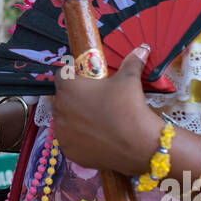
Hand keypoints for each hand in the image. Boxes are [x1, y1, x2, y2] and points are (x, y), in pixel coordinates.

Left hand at [52, 45, 160, 175]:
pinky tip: (95, 136)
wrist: (138, 145)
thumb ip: (131, 62)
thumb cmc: (129, 108)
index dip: (73, 74)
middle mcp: (59, 109)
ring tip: (96, 120)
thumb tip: (141, 49)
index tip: (85, 78)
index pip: (62, 74)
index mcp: (68, 88)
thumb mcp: (129, 80)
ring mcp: (62, 133)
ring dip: (75, 118)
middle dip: (75, 98)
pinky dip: (79, 138)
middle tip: (95, 100)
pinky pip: (70, 140)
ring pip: (64, 120)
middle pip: (63, 98)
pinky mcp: (68, 151)